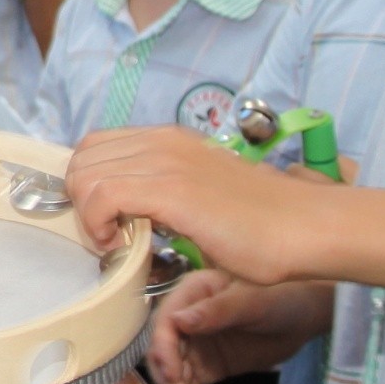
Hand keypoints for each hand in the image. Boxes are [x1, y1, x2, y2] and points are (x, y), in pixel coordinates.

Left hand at [66, 126, 320, 280]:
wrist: (303, 228)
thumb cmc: (261, 224)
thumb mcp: (199, 196)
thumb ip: (162, 194)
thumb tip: (126, 213)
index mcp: (169, 139)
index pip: (96, 146)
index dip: (88, 184)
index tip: (103, 219)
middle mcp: (163, 142)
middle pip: (82, 158)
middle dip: (81, 200)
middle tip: (107, 233)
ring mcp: (165, 161)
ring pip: (85, 175)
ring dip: (88, 215)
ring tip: (116, 241)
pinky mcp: (170, 189)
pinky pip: (102, 196)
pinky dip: (98, 224)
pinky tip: (121, 244)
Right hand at [146, 271, 322, 383]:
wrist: (303, 317)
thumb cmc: (280, 296)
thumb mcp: (252, 301)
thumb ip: (216, 311)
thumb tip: (178, 321)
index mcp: (192, 294)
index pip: (165, 322)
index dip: (163, 349)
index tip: (173, 375)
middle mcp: (185, 320)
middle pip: (162, 352)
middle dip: (167, 379)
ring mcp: (193, 346)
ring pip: (172, 375)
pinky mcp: (204, 368)